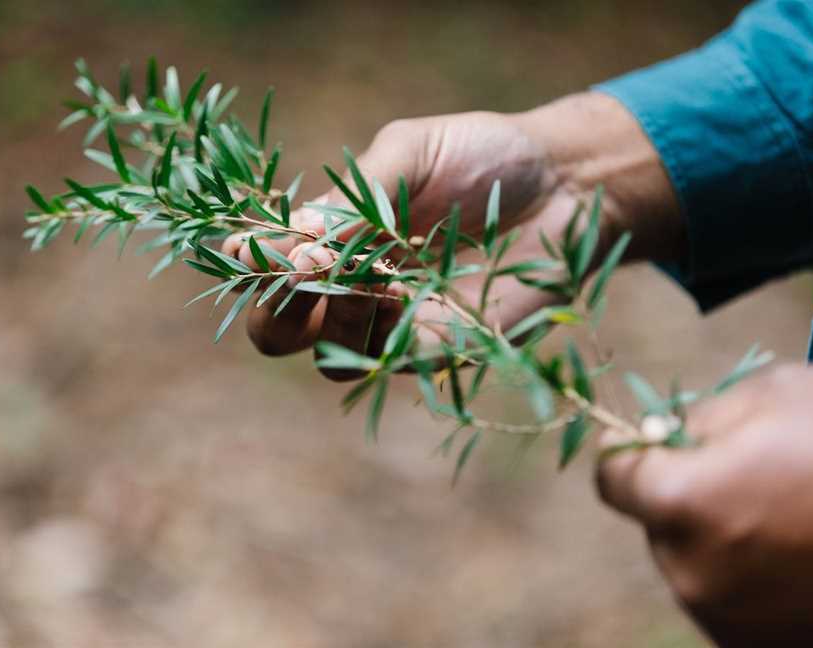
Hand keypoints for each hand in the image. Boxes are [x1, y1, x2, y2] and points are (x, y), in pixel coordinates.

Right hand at [222, 93, 680, 377]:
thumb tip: (294, 235)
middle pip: (280, 333)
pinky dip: (382, 331)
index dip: (250, 266)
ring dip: (334, 317)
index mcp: (335, 240)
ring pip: (329, 357)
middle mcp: (354, 289)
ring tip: (369, 275)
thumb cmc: (484, 157)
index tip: (248, 248)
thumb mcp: (409, 154)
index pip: (269, 270)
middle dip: (273, 310)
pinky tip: (401, 291)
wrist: (565, 184)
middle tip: (297, 271)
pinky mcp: (440, 349)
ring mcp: (394, 326)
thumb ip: (353, 198)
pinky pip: (390, 362)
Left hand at [597, 363, 812, 646]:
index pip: (613, 478)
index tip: (653, 443)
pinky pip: (728, 596)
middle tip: (747, 476)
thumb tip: (663, 433)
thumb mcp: (773, 393)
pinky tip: (799, 555)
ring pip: (691, 559)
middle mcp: (689, 571)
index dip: (628, 454)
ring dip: (719, 536)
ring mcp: (725, 618)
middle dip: (685, 493)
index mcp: (679, 502)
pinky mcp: (757, 647)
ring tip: (787, 517)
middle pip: (655, 521)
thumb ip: (699, 414)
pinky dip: (748, 574)